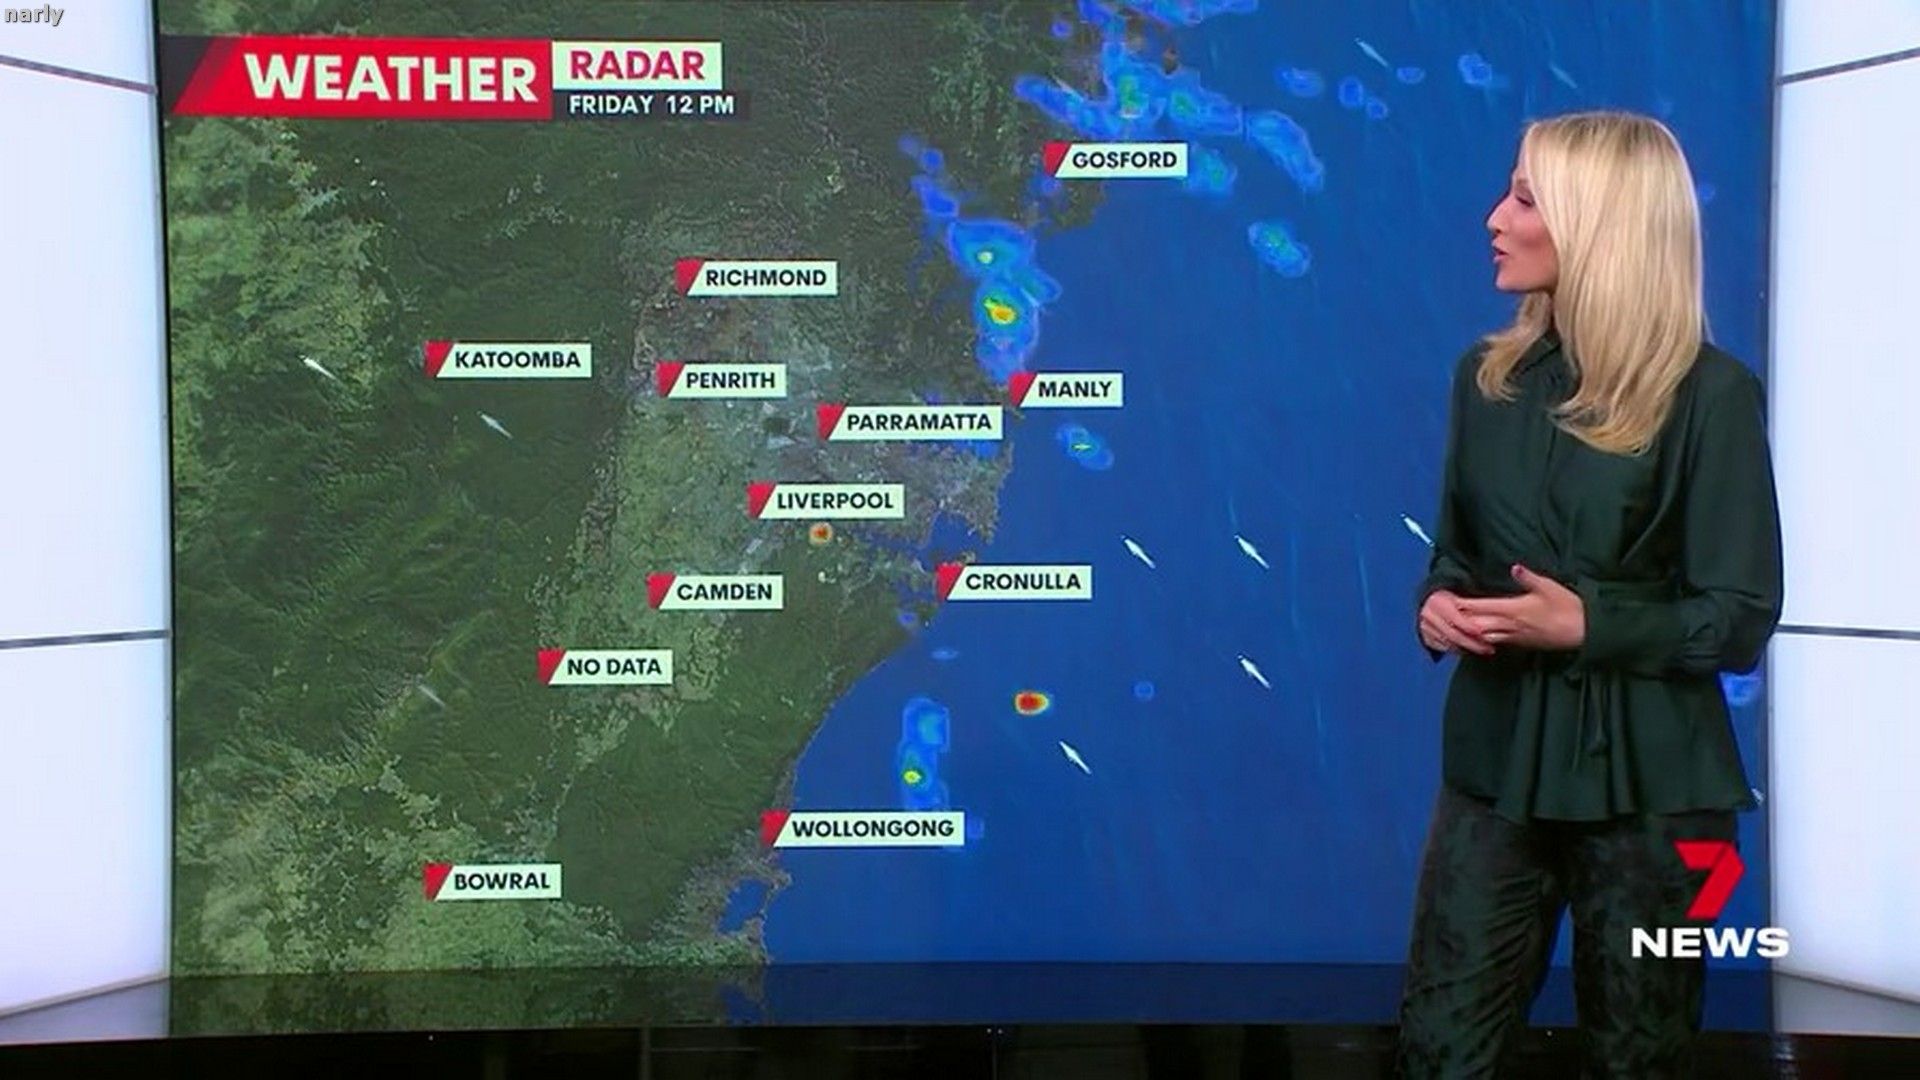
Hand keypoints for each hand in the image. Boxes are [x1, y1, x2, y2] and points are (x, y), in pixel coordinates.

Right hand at [1419, 588, 1494, 656]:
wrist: (1429, 601)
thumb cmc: (1451, 598)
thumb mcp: (1459, 595)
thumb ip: (1473, 604)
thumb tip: (1496, 607)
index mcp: (1438, 602)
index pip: (1455, 619)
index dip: (1470, 627)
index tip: (1484, 633)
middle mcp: (1428, 615)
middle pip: (1452, 634)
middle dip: (1472, 644)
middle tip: (1489, 649)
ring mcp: (1425, 628)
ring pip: (1448, 644)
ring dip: (1466, 649)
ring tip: (1483, 650)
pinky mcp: (1425, 638)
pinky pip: (1443, 648)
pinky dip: (1457, 650)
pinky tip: (1469, 650)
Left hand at [1454, 564, 1585, 650]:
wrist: (1582, 631)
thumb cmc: (1567, 606)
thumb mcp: (1549, 587)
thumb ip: (1529, 578)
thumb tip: (1514, 567)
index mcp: (1514, 609)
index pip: (1482, 607)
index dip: (1464, 605)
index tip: (1449, 601)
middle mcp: (1509, 624)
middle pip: (1476, 624)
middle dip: (1460, 620)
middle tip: (1443, 615)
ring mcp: (1514, 636)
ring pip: (1483, 636)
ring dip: (1468, 632)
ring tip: (1453, 627)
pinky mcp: (1520, 643)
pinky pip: (1495, 642)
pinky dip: (1481, 640)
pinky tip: (1475, 638)